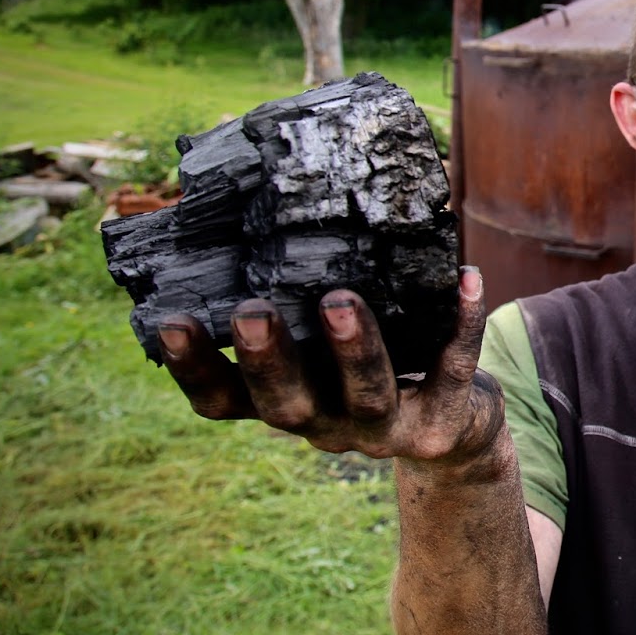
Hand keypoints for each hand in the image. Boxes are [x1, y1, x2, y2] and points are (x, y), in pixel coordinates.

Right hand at [156, 267, 506, 467]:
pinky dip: (460, 324)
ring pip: (366, 395)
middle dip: (269, 360)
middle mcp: (326, 424)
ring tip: (340, 301)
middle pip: (288, 406)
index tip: (170, 319)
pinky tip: (465, 278)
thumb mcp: (323, 346)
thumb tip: (255, 202)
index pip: (222, 400)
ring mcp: (384, 431)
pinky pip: (453, 370)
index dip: (195, 368)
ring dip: (353, 349)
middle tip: (252, 312)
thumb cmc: (372, 363)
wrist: (454, 432)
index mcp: (286, 402)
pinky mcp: (441, 422)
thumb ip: (293, 300)